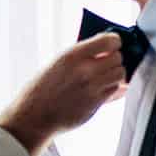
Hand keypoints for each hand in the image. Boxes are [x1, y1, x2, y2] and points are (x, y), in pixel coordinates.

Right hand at [0, 35, 125, 155]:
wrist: (35, 114)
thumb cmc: (45, 86)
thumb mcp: (59, 62)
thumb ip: (83, 54)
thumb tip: (107, 48)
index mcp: (73, 55)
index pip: (109, 41)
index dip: (114, 41)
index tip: (113, 43)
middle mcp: (85, 70)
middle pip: (118, 58)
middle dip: (115, 59)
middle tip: (108, 62)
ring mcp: (92, 88)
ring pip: (120, 74)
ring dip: (116, 74)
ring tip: (106, 75)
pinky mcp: (95, 104)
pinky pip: (115, 90)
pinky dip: (113, 87)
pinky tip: (103, 87)